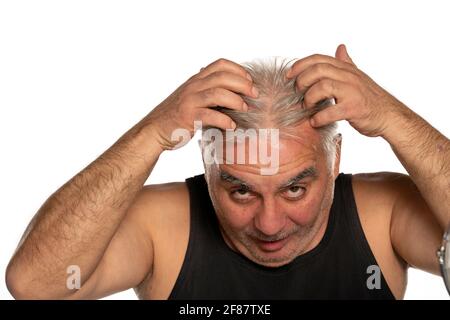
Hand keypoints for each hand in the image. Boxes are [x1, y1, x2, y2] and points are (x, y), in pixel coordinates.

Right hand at [146, 58, 257, 149]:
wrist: (154, 130)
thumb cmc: (177, 116)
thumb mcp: (192, 97)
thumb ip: (209, 92)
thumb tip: (235, 93)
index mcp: (196, 79)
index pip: (220, 64)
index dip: (238, 69)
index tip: (250, 79)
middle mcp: (193, 86)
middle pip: (223, 77)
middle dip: (243, 84)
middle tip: (255, 94)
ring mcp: (189, 101)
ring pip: (218, 93)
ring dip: (236, 100)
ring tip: (246, 109)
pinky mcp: (188, 117)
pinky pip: (210, 115)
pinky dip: (225, 120)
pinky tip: (232, 126)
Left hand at [286, 44, 408, 136]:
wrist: (390, 116)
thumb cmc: (371, 98)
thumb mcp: (359, 77)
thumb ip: (347, 63)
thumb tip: (340, 47)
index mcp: (347, 69)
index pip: (319, 59)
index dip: (300, 65)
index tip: (289, 75)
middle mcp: (350, 77)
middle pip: (318, 70)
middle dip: (302, 80)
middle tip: (297, 92)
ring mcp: (353, 92)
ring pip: (323, 86)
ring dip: (309, 98)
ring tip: (306, 106)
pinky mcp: (354, 109)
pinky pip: (331, 111)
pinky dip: (319, 118)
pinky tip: (315, 121)